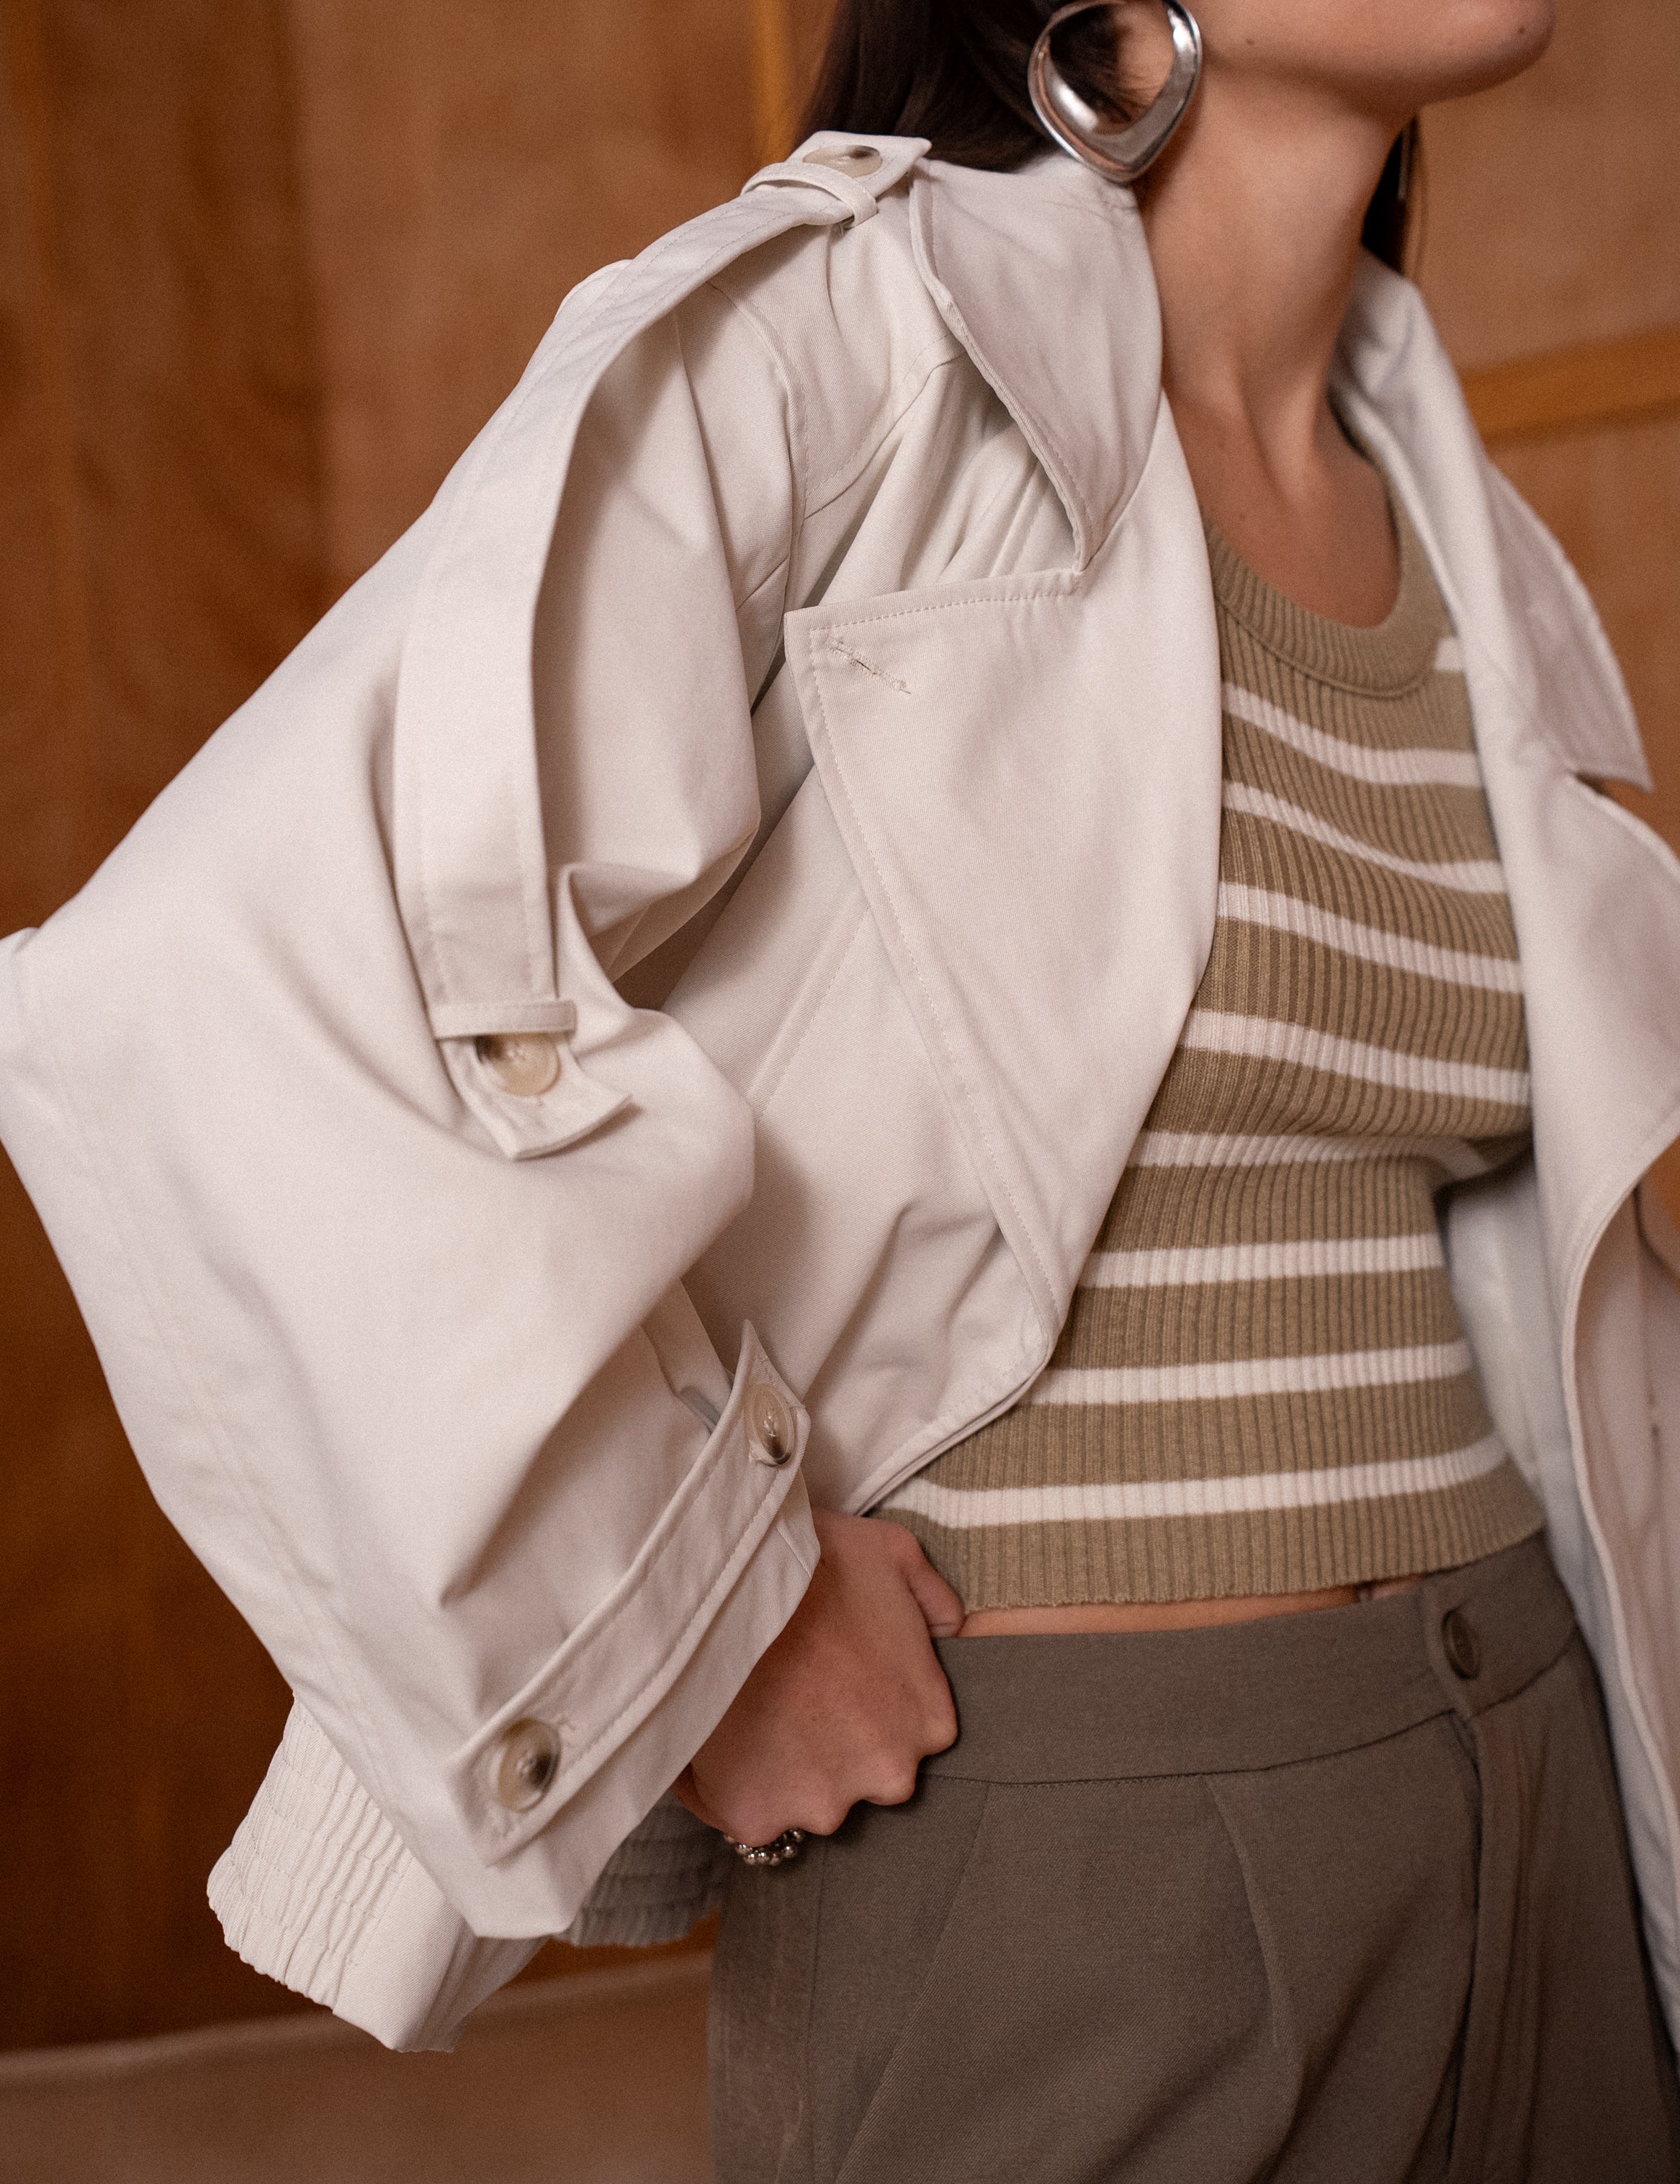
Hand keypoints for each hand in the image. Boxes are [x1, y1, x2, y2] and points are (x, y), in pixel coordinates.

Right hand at [672, 1509, 963, 1844]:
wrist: (735, 1587)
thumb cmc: (814, 1563)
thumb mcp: (896, 1554)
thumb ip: (933, 1600)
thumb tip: (947, 1629)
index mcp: (927, 1721)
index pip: (901, 1736)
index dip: (858, 1707)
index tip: (826, 1680)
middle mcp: (888, 1774)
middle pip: (856, 1776)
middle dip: (825, 1747)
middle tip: (783, 1692)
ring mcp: (823, 1803)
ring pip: (799, 1799)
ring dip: (776, 1768)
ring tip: (744, 1708)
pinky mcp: (758, 1818)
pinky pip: (742, 1812)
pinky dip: (724, 1786)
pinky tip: (714, 1733)